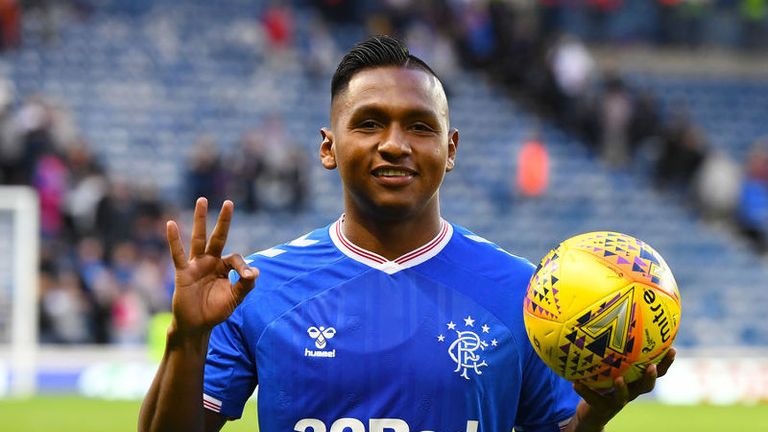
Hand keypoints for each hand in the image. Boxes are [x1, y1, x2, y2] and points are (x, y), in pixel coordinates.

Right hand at [166, 198, 257, 337]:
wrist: (196, 326)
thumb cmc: (215, 311)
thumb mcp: (234, 298)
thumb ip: (245, 285)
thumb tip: (255, 271)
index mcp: (224, 267)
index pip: (236, 258)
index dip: (243, 267)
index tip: (247, 277)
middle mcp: (210, 262)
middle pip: (218, 237)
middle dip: (224, 221)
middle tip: (229, 202)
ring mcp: (196, 265)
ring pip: (199, 239)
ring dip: (200, 220)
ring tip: (202, 200)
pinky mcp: (183, 272)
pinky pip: (178, 254)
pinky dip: (174, 240)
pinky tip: (171, 224)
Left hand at [570, 347, 676, 430]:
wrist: (592, 411)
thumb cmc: (602, 382)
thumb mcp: (608, 364)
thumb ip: (610, 347)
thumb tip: (609, 317)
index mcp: (635, 379)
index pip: (656, 370)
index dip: (666, 362)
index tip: (672, 349)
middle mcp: (630, 391)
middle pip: (646, 386)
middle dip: (651, 377)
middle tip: (652, 366)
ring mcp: (617, 401)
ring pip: (624, 396)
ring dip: (622, 388)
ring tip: (618, 379)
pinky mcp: (602, 408)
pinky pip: (593, 398)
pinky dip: (585, 390)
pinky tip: (576, 383)